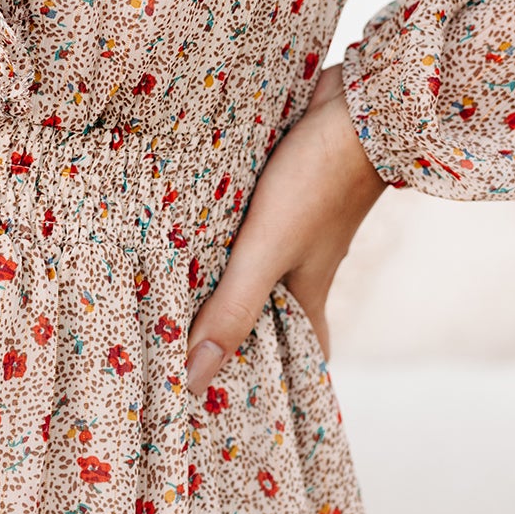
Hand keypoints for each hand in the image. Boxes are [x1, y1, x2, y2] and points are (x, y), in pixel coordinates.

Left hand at [185, 62, 386, 394]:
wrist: (361, 101)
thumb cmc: (320, 179)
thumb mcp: (269, 250)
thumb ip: (233, 308)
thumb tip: (193, 379)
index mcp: (306, 298)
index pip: (292, 361)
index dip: (263, 386)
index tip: (220, 412)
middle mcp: (298, 270)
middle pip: (259, 318)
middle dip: (224, 339)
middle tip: (168, 362)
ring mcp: (286, 231)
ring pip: (243, 271)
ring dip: (210, 286)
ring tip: (152, 304)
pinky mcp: (272, 196)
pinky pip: (235, 230)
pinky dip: (210, 241)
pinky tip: (171, 237)